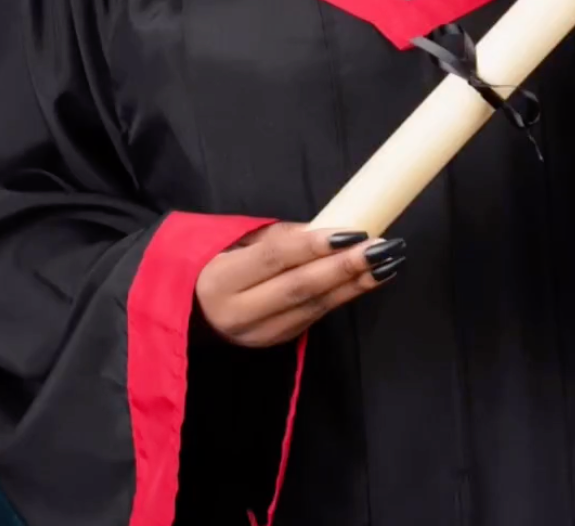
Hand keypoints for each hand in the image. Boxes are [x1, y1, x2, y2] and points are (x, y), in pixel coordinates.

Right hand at [195, 224, 404, 347]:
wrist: (186, 312)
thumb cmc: (209, 263)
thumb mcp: (229, 240)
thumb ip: (273, 237)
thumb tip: (323, 230)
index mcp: (219, 280)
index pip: (275, 258)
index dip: (315, 244)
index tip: (353, 231)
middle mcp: (237, 313)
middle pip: (300, 287)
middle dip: (346, 267)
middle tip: (383, 248)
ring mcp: (258, 335)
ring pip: (313, 307)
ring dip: (355, 284)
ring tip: (388, 262)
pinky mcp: (276, 343)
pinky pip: (313, 317)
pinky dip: (343, 297)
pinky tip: (369, 280)